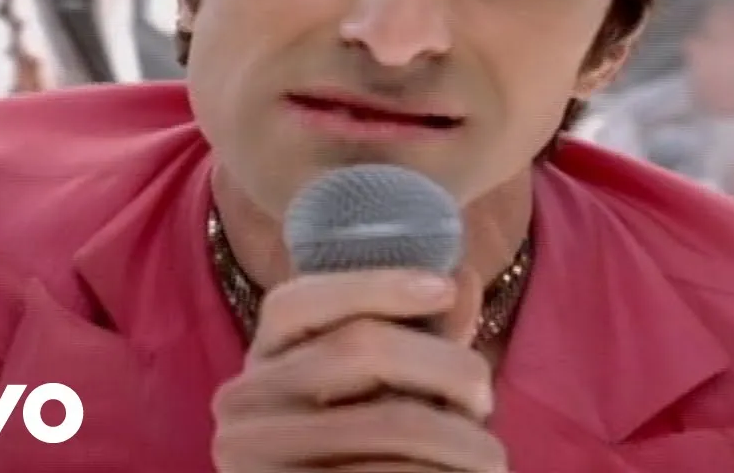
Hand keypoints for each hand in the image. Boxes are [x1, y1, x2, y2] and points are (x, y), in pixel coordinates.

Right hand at [211, 266, 507, 472]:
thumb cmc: (361, 454)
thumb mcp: (379, 392)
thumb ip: (417, 338)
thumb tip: (463, 277)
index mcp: (261, 360)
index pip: (298, 301)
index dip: (375, 284)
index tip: (444, 288)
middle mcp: (242, 402)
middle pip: (359, 348)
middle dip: (445, 363)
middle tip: (486, 397)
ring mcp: (253, 456)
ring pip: (388, 420)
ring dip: (461, 436)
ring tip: (491, 456)